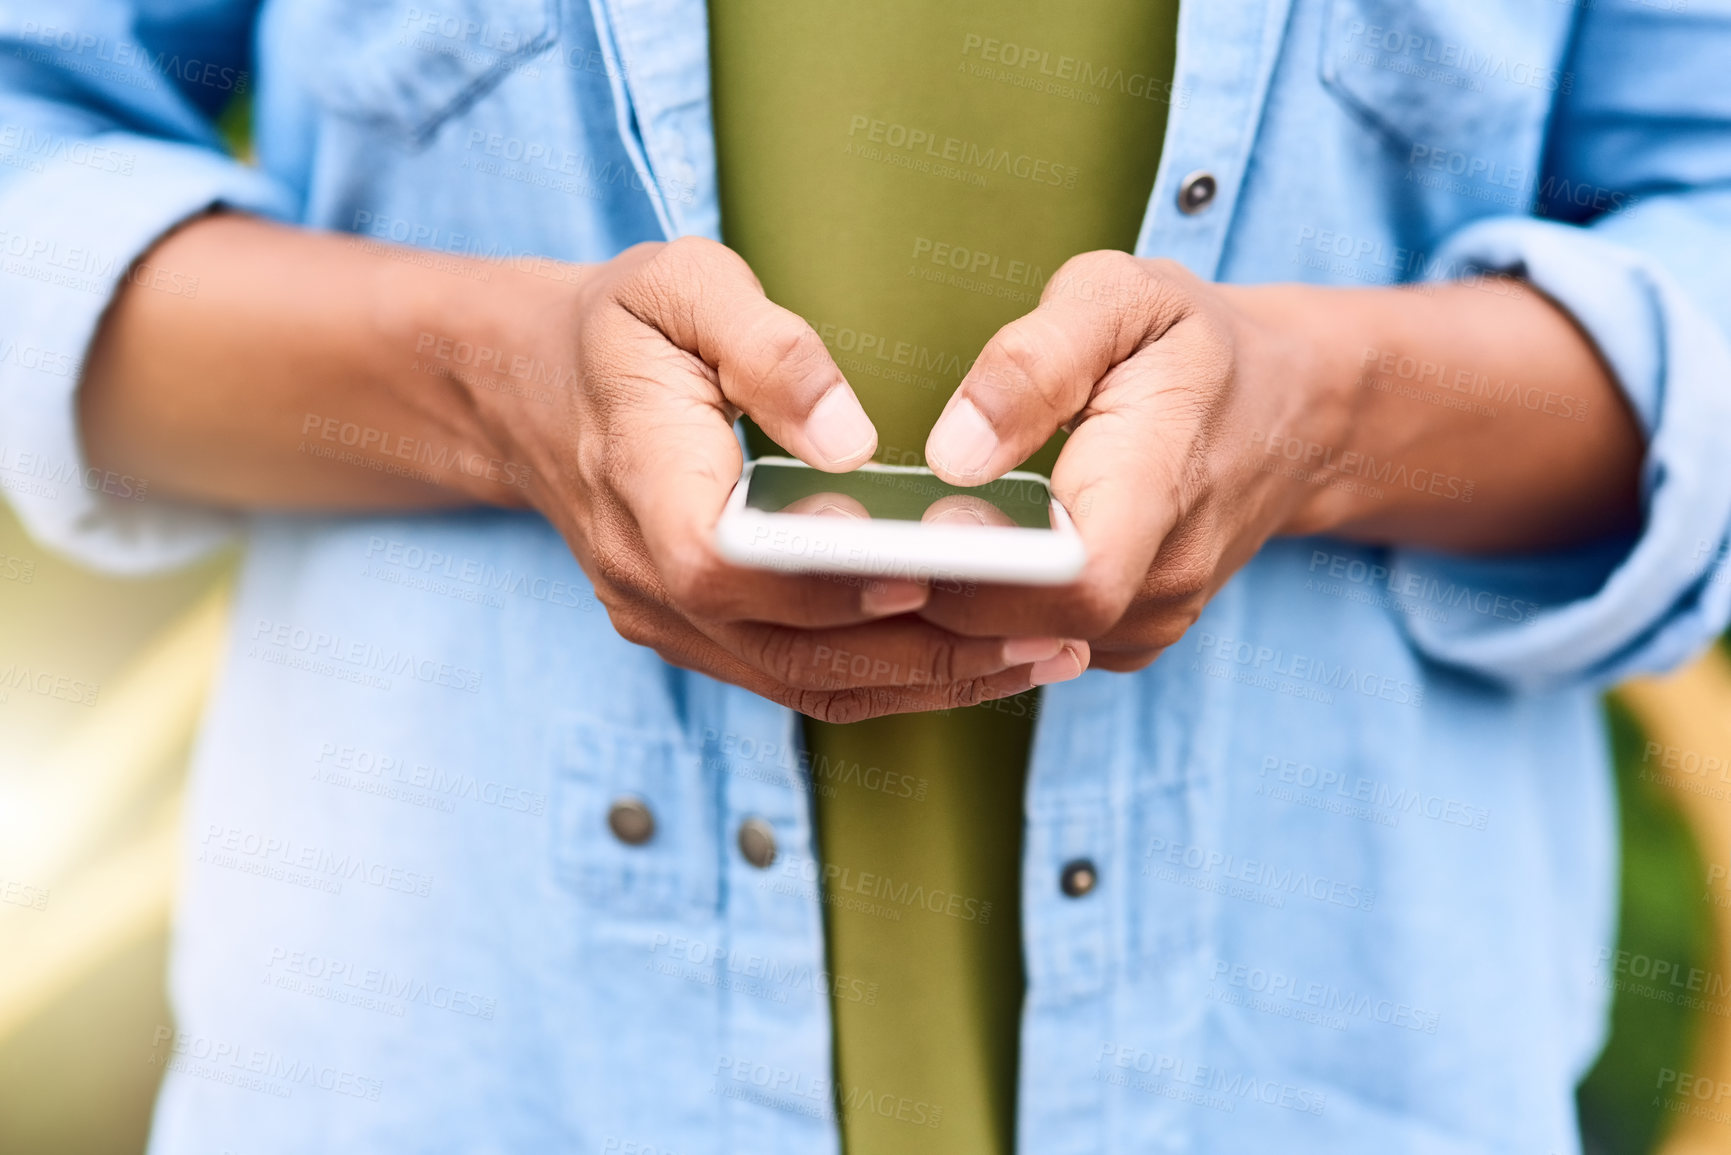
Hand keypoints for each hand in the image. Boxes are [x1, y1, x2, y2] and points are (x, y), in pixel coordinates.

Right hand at [442, 237, 1083, 719]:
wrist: (530, 389)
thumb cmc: (618, 329)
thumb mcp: (679, 286)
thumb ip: (767, 349)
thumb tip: (853, 441)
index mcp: (644, 492)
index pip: (736, 569)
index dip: (836, 586)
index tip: (940, 576)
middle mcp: (651, 584)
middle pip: (795, 654)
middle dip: (927, 656)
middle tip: (1047, 640)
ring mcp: (668, 623)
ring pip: (805, 686)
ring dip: (923, 683)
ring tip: (1036, 659)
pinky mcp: (695, 636)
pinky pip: (796, 679)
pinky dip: (885, 677)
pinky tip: (967, 657)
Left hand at [918, 251, 1361, 671]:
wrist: (1287, 415)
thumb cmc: (1191, 347)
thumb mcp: (1121, 300)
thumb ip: (1033, 363)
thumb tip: (954, 454)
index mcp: (1161, 488)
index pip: (1076, 582)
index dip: (983, 571)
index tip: (913, 524)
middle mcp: (1164, 581)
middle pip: (1026, 624)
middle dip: (933, 587)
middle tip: (858, 529)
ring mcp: (1147, 623)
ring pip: (1015, 645)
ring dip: (944, 603)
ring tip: (890, 537)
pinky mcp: (1122, 640)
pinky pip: (1030, 644)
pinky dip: (976, 609)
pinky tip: (946, 555)